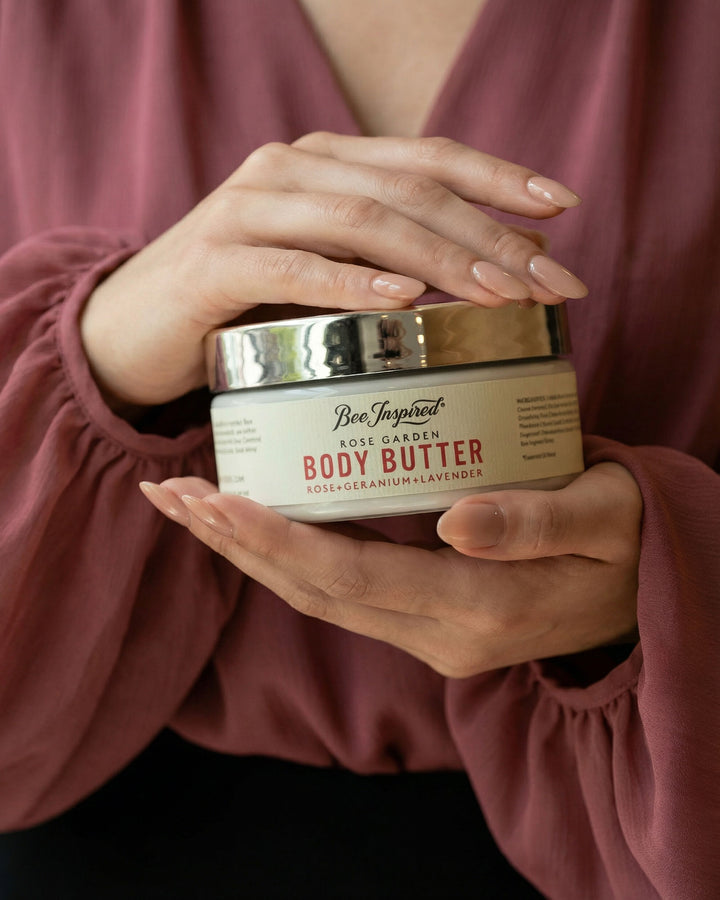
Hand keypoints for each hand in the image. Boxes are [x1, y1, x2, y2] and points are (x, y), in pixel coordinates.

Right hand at [81, 132, 585, 408]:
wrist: (135, 329)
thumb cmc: (242, 302)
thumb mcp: (324, 266)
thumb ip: (387, 255)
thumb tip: (493, 265)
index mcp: (324, 164)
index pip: (427, 158)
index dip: (498, 178)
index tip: (562, 208)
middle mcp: (290, 169)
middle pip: (409, 188)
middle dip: (490, 234)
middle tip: (552, 282)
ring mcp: (248, 210)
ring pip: (361, 220)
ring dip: (439, 258)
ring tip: (501, 294)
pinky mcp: (213, 264)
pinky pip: (292, 267)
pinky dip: (350, 283)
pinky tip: (402, 302)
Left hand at [139, 463, 640, 677]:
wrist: (641, 599)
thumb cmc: (626, 544)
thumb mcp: (604, 519)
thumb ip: (536, 523)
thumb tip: (454, 520)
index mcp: (481, 607)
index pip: (356, 577)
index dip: (279, 541)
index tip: (216, 500)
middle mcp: (440, 634)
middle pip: (315, 593)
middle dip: (236, 544)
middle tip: (168, 493)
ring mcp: (427, 634)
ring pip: (317, 597)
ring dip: (247, 552)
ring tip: (186, 505)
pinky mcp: (424, 619)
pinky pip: (341, 592)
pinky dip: (286, 557)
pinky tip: (251, 522)